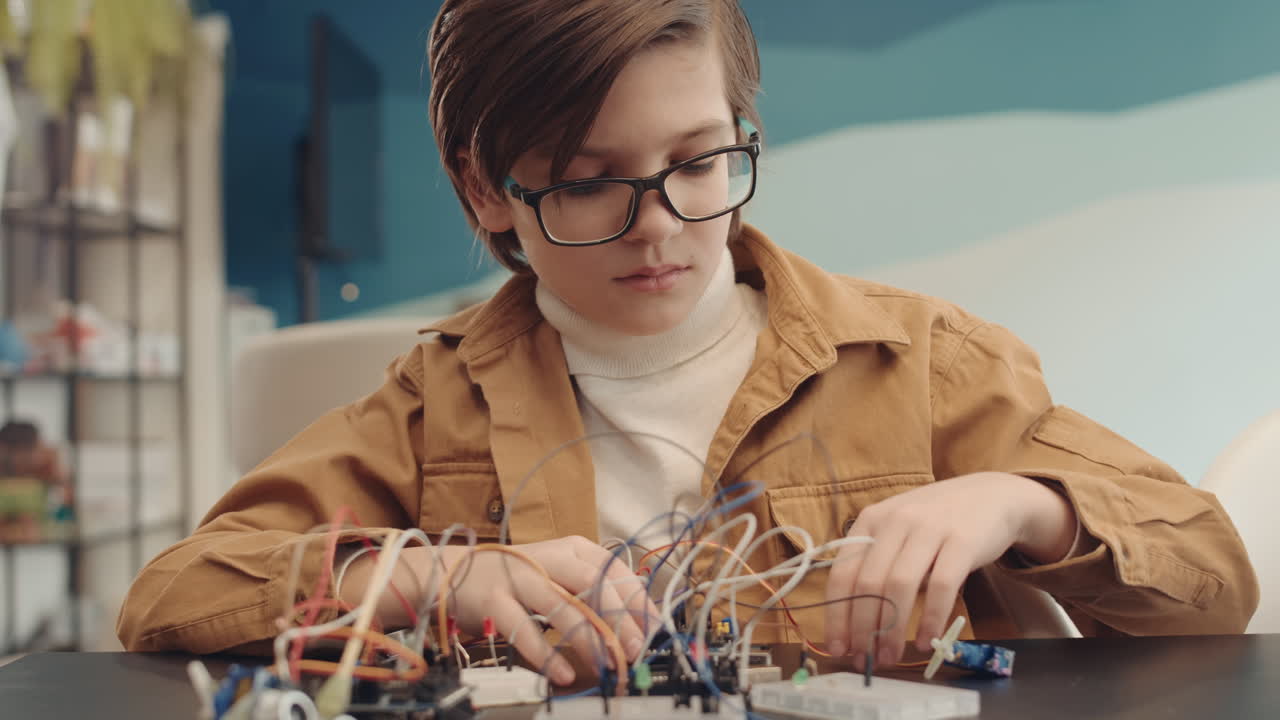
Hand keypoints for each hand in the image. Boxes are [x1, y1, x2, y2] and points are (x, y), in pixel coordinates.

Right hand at [414, 536, 659, 685]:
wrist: (456, 572)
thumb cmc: (518, 579)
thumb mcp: (560, 575)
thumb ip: (593, 595)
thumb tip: (636, 628)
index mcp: (573, 548)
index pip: (616, 571)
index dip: (638, 602)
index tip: (654, 631)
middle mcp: (548, 558)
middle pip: (594, 584)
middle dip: (621, 620)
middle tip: (636, 651)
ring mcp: (519, 577)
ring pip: (562, 606)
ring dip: (589, 639)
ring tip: (607, 665)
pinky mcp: (494, 600)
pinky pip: (524, 629)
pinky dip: (546, 654)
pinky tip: (563, 674)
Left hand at [823, 472, 1075, 667]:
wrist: (991, 496)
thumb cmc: (935, 522)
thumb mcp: (896, 531)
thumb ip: (875, 563)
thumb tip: (853, 621)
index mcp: (870, 520)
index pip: (842, 574)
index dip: (837, 616)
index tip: (837, 648)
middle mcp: (895, 520)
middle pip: (867, 585)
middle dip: (862, 630)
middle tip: (866, 660)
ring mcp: (928, 528)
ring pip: (899, 587)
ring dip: (891, 630)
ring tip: (890, 656)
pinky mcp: (962, 541)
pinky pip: (941, 587)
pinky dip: (930, 619)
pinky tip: (926, 640)